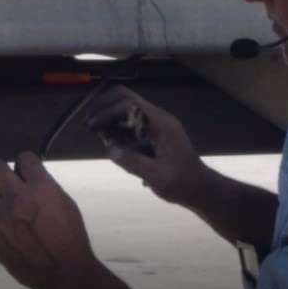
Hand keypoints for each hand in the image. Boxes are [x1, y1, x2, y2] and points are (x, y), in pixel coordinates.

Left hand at [0, 152, 99, 288]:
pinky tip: (15, 240)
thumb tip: (31, 183)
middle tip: (5, 177)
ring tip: (0, 206)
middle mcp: (16, 198)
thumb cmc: (72, 235)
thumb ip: (45, 190)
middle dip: (0, 169)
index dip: (26, 161)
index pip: (24, 158)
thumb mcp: (65, 204)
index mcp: (40, 187)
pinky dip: (1, 231)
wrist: (64, 272)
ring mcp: (1, 219)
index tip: (26, 167)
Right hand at [84, 85, 206, 206]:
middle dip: (106, 108)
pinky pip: (132, 123)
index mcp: (161, 123)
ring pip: (128, 110)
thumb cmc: (181, 182)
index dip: (108, 109)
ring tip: (95, 131)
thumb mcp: (158, 176)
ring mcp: (156, 125)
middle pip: (127, 100)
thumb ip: (135, 162)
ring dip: (111, 117)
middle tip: (89, 124)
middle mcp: (158, 118)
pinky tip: (109, 140)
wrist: (198, 188)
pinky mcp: (154, 134)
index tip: (93, 124)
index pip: (130, 102)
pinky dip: (118, 127)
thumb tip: (110, 148)